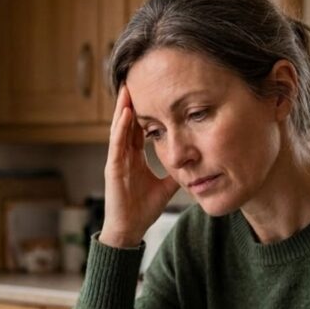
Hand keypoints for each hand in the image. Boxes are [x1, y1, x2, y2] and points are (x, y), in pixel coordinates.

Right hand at [99, 85, 179, 247]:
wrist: (129, 230)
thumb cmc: (142, 209)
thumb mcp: (166, 186)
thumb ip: (177, 173)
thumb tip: (196, 164)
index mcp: (134, 157)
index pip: (139, 128)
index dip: (145, 110)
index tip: (153, 92)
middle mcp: (124, 155)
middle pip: (128, 122)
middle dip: (131, 101)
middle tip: (137, 78)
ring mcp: (116, 160)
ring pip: (120, 127)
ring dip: (123, 107)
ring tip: (128, 86)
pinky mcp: (113, 168)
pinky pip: (117, 143)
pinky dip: (122, 127)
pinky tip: (128, 112)